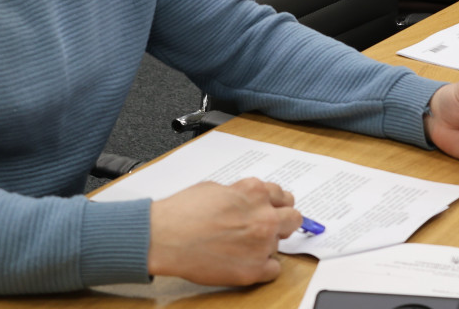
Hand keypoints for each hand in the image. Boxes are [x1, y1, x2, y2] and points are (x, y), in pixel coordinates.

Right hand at [147, 178, 301, 285]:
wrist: (164, 237)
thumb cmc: (183, 212)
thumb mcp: (216, 188)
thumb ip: (240, 193)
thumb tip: (247, 200)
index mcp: (255, 192)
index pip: (283, 196)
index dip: (275, 204)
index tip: (272, 209)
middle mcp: (264, 216)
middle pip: (294, 219)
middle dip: (283, 222)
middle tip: (267, 227)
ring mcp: (261, 244)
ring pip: (280, 245)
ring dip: (266, 244)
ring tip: (242, 246)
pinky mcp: (254, 270)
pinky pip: (274, 269)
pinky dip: (263, 267)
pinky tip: (246, 262)